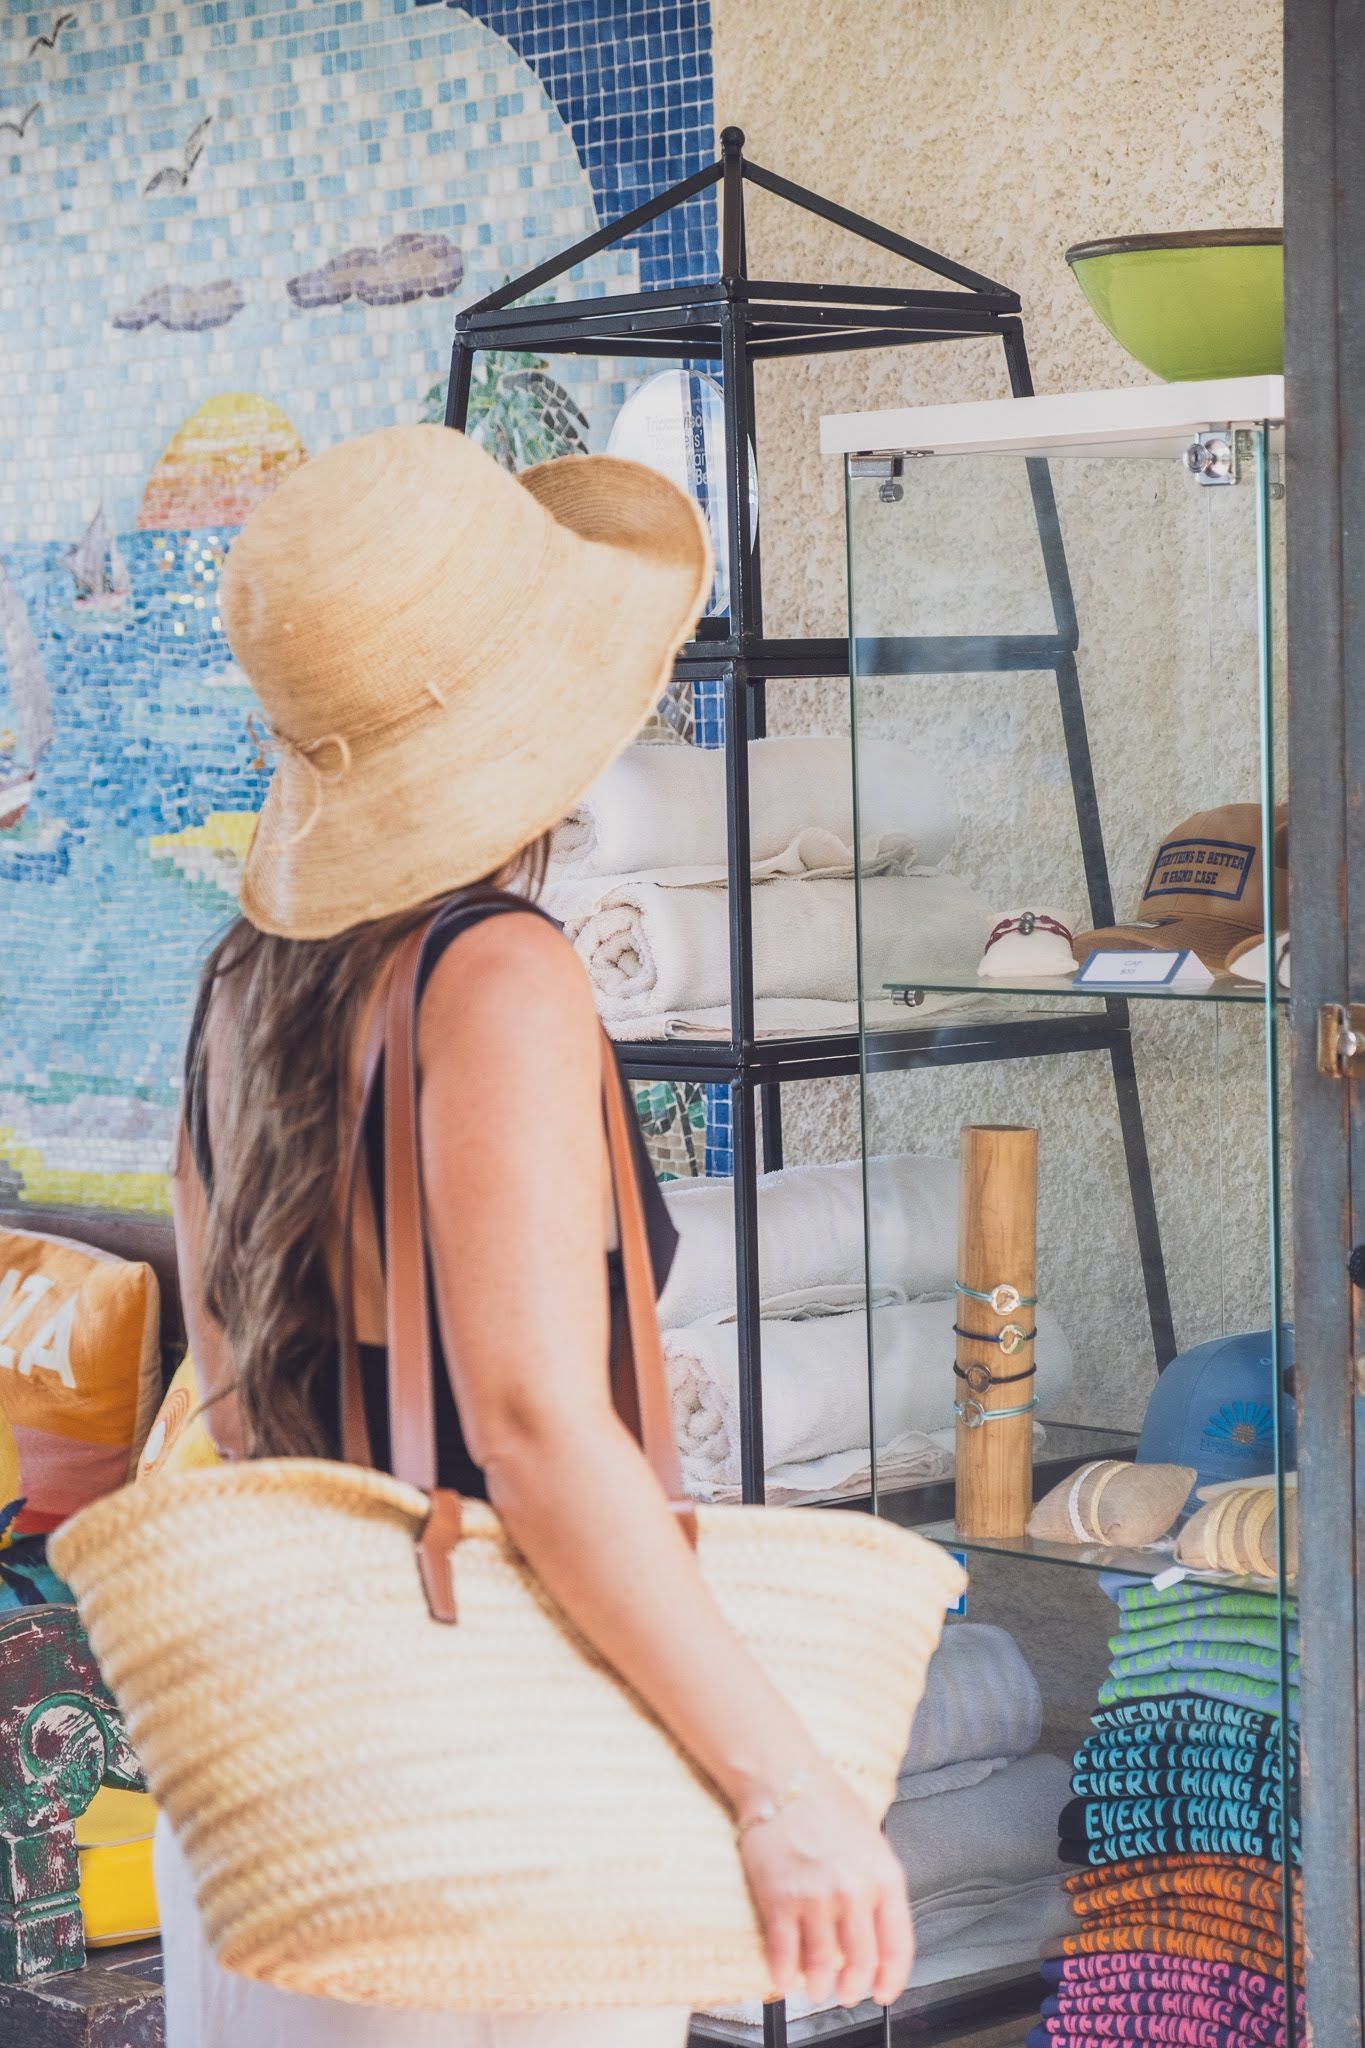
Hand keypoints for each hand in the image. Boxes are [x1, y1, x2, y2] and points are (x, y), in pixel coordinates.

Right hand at [737, 1762, 913, 2010]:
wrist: (783, 1778)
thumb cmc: (828, 1804)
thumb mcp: (871, 1842)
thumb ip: (878, 1887)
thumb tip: (875, 1931)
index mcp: (884, 1878)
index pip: (897, 1946)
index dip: (891, 1978)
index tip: (883, 1992)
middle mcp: (854, 1893)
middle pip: (860, 1963)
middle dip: (852, 1988)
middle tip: (844, 1993)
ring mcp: (815, 1899)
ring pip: (822, 1967)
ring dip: (819, 1986)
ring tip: (815, 1987)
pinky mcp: (779, 1900)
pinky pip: (784, 1954)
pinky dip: (784, 1974)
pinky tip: (784, 1977)